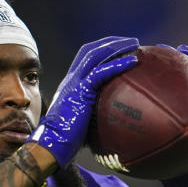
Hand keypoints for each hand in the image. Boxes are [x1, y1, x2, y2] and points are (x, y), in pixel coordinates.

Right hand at [29, 36, 138, 165]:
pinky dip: (118, 64)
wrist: (52, 144)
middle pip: (91, 50)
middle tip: (131, 42)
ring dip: (117, 47)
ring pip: (96, 55)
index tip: (119, 48)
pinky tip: (132, 61)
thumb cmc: (66, 140)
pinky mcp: (80, 91)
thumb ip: (93, 114)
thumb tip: (111, 121)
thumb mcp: (81, 122)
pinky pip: (102, 72)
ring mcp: (74, 83)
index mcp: (70, 84)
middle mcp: (71, 79)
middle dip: (112, 42)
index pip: (85, 58)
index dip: (102, 49)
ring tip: (135, 45)